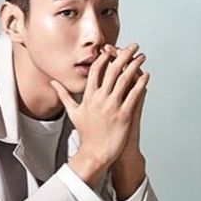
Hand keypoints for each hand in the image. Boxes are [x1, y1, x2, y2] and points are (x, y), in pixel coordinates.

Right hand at [50, 42, 147, 170]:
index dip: (105, 57)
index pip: (96, 69)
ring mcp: (112, 106)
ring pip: (125, 78)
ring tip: (142, 57)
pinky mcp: (124, 115)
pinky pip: (134, 94)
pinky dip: (141, 83)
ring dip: (135, 64)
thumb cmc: (86, 134)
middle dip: (124, 54)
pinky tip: (146, 76)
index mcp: (88, 97)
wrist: (94, 153)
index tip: (112, 49)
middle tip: (133, 46)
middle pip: (113, 69)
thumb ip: (64, 95)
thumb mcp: (73, 113)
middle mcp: (100, 99)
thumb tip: (54, 83)